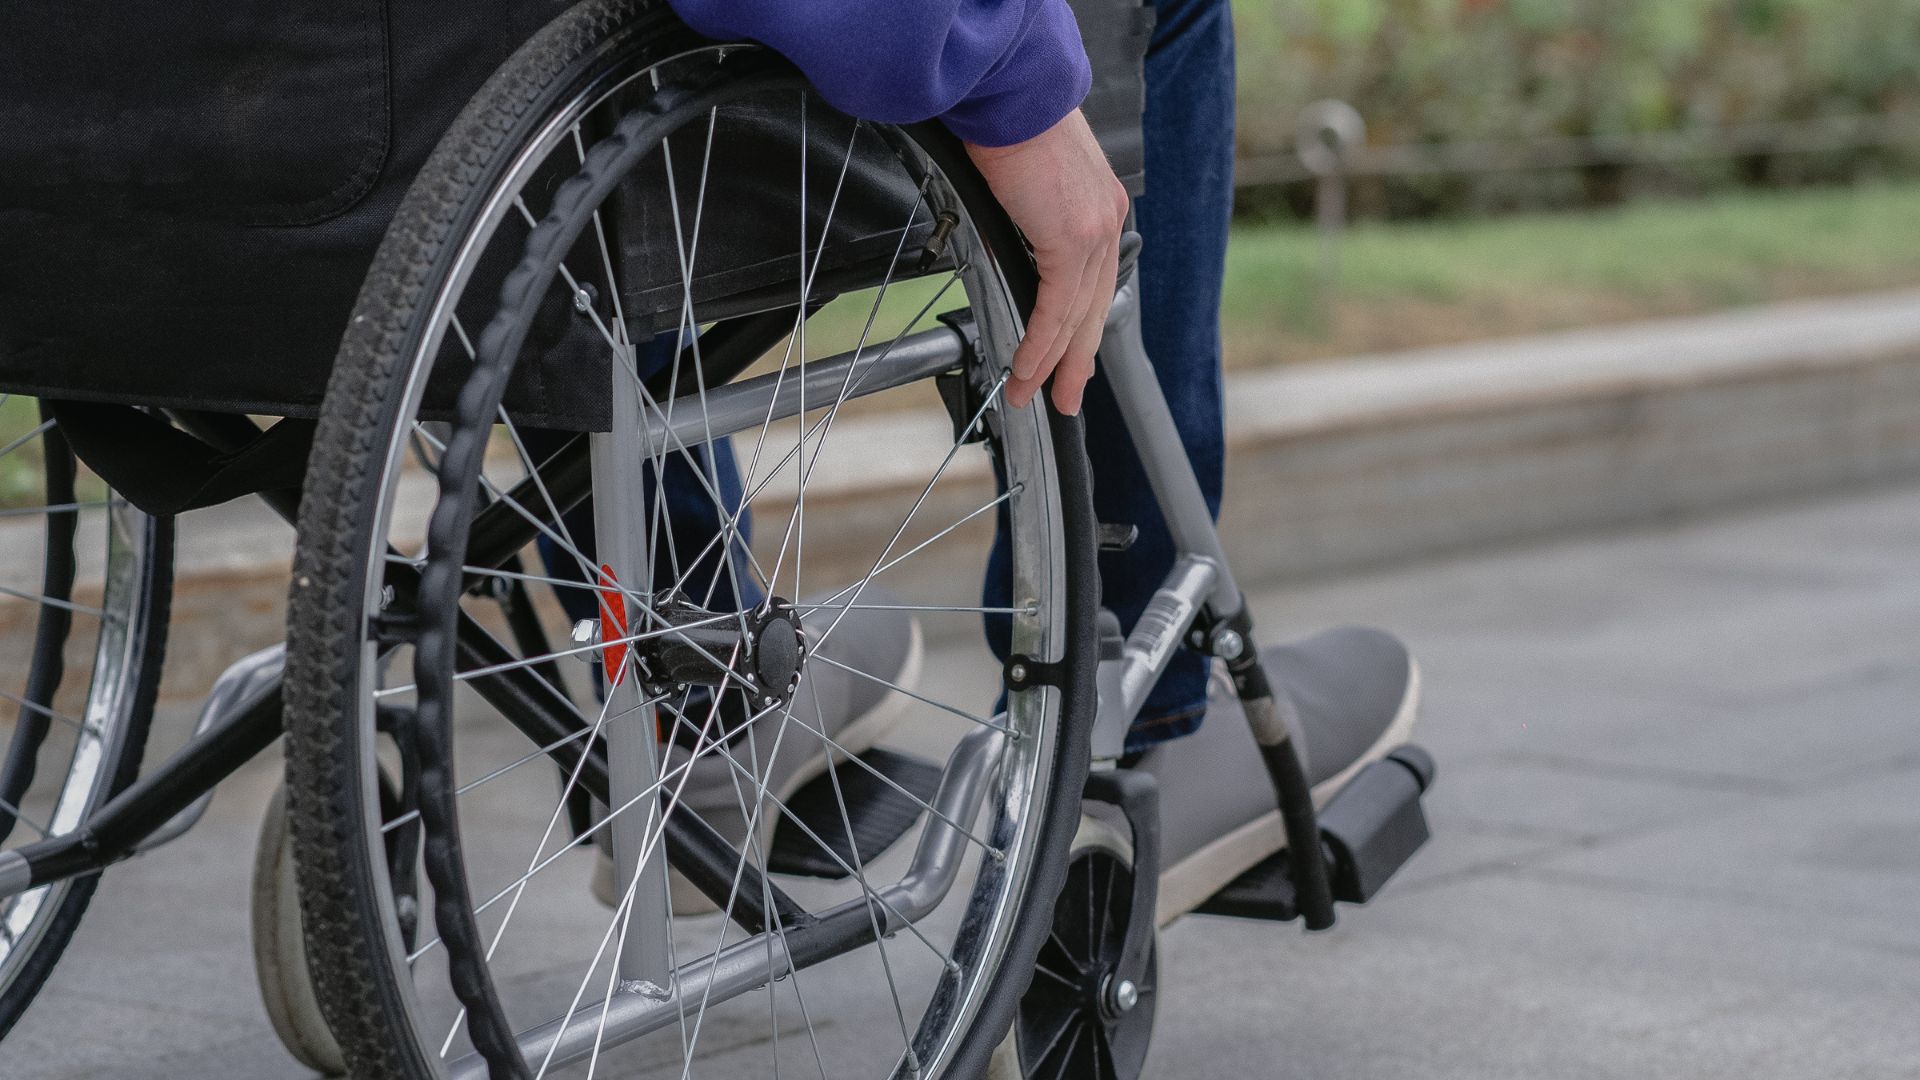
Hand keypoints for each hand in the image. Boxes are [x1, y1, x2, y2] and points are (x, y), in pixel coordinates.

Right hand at [965, 110, 1128, 414]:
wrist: (1010, 95)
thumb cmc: (1007, 125)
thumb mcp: (1025, 183)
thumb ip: (1027, 223)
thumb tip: (1007, 251)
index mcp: (1101, 206)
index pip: (1094, 283)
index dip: (1080, 326)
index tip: (1068, 355)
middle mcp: (1106, 221)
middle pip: (1094, 308)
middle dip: (1076, 360)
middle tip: (1063, 397)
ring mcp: (1095, 231)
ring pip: (1075, 317)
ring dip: (1049, 362)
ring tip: (1030, 394)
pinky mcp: (1072, 239)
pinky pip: (1056, 309)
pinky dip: (1039, 343)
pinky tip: (1025, 367)